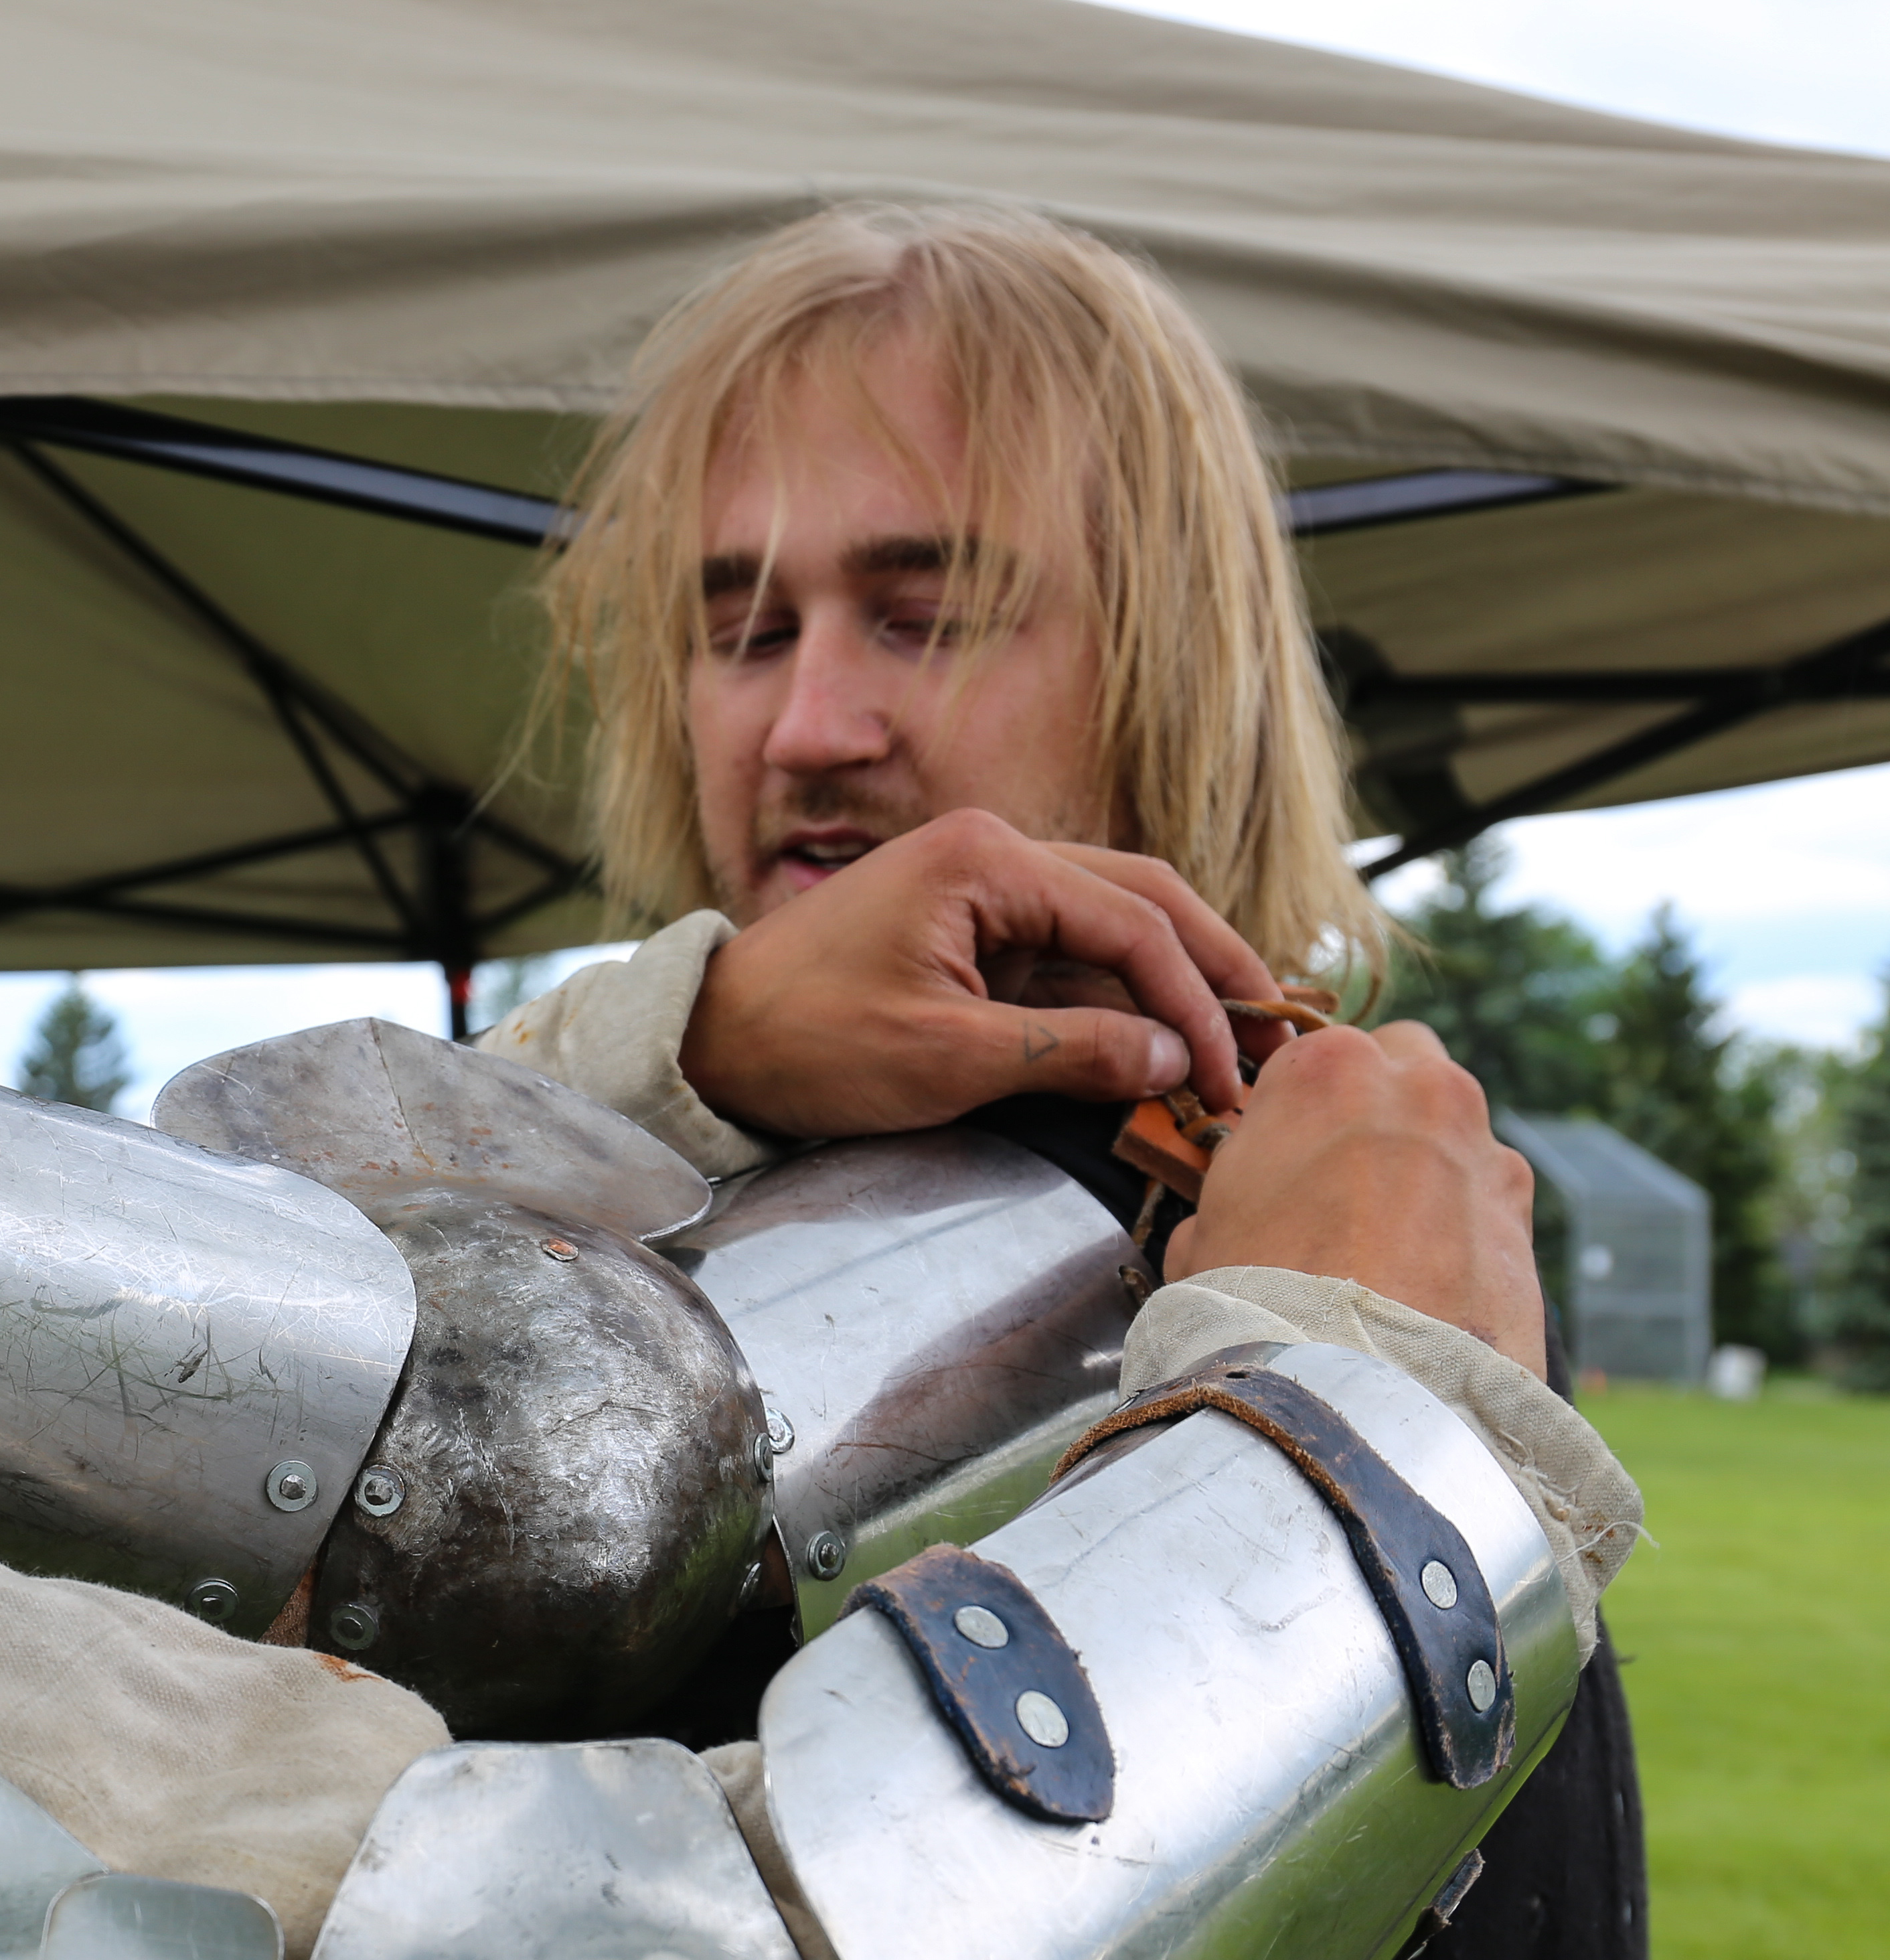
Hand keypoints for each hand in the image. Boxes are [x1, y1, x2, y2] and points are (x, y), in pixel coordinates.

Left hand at [679, 807, 1288, 1139]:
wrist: (709, 1042)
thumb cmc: (807, 1043)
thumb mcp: (944, 1059)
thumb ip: (1069, 1054)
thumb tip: (1174, 1060)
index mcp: (986, 859)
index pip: (1131, 921)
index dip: (1195, 1001)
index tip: (1228, 1073)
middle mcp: (993, 855)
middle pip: (1140, 901)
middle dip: (1213, 969)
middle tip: (1280, 1035)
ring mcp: (982, 892)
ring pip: (1111, 927)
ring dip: (1174, 985)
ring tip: (1242, 1043)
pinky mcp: (970, 934)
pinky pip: (1067, 958)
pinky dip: (1119, 999)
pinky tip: (1166, 1041)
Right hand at [1168, 1021, 1546, 1369]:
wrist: (1355, 1389)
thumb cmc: (1258, 1300)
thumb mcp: (1202, 1232)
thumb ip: (1234, 1191)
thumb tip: (1248, 1210)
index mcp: (1325, 1070)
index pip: (1309, 1058)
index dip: (1292, 1111)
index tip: (1280, 1156)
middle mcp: (1420, 1087)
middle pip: (1405, 1064)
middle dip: (1379, 1105)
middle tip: (1340, 1180)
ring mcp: (1484, 1147)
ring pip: (1455, 1130)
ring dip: (1427, 1166)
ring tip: (1388, 1246)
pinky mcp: (1524, 1215)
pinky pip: (1487, 1200)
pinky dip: (1463, 1226)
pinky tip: (1429, 1283)